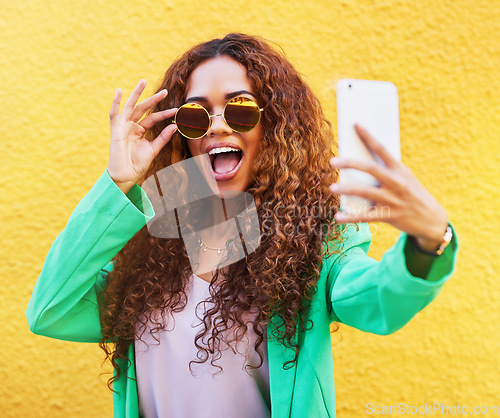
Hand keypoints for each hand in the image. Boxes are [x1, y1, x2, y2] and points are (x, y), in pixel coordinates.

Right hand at [107, 79, 177, 193]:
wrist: (127, 176)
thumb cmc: (138, 164)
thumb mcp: (153, 149)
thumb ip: (163, 137)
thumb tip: (174, 126)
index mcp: (139, 131)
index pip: (153, 118)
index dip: (164, 114)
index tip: (176, 110)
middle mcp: (130, 126)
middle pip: (143, 109)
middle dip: (153, 99)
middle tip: (165, 91)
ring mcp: (122, 127)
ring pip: (130, 107)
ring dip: (136, 94)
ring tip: (143, 81)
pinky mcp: (115, 131)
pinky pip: (114, 114)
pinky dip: (115, 102)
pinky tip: (119, 91)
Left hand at [329, 124, 447, 250]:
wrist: (432, 220)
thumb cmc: (412, 195)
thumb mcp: (404, 179)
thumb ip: (385, 171)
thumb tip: (358, 165)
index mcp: (400, 169)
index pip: (382, 148)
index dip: (368, 136)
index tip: (355, 124)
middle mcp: (396, 183)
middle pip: (370, 169)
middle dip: (350, 163)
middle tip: (332, 161)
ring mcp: (392, 200)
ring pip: (365, 192)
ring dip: (347, 189)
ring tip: (332, 187)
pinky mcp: (388, 216)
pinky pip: (365, 216)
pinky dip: (350, 217)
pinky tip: (338, 217)